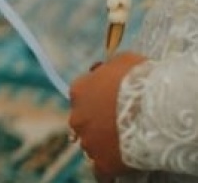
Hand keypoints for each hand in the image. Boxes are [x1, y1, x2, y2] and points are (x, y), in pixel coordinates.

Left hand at [69, 52, 147, 181]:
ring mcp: (88, 142)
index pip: (82, 93)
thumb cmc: (141, 80)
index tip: (113, 97)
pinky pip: (100, 171)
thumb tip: (104, 69)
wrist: (156, 108)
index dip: (98, 95)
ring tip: (125, 142)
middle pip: (83, 120)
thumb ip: (108, 68)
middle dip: (98, 120)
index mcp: (78, 91)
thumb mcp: (122, 62)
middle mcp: (77, 117)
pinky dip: (108, 169)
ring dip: (103, 142)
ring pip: (91, 144)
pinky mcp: (102, 163)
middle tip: (120, 121)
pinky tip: (118, 166)